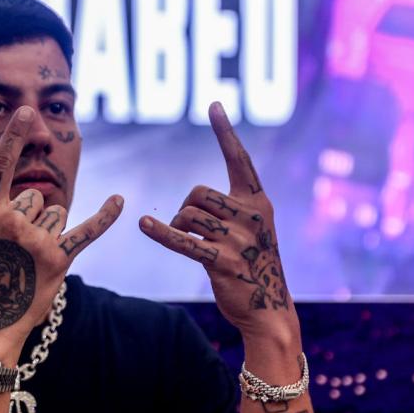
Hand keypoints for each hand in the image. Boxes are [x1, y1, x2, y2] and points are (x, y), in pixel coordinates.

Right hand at [0, 106, 122, 360]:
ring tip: (26, 260)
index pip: (0, 166)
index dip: (14, 137)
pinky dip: (105, 217)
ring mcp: (37, 240)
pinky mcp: (59, 259)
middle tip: (10, 250)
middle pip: (33, 197)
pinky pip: (86, 231)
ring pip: (54, 214)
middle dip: (26, 217)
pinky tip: (120, 200)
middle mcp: (12, 221)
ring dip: (45, 230)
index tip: (26, 112)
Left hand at [139, 102, 298, 341]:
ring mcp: (239, 239)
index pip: (239, 160)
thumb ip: (231, 208)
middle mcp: (252, 215)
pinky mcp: (222, 262)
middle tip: (191, 228)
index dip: (224, 132)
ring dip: (179, 227)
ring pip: (188, 215)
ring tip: (192, 242)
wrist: (269, 308)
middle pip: (198, 192)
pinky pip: (183, 241)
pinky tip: (144, 224)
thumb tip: (191, 202)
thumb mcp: (252, 229)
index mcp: (258, 202)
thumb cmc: (254, 264)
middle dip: (186, 208)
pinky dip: (161, 232)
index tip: (213, 104)